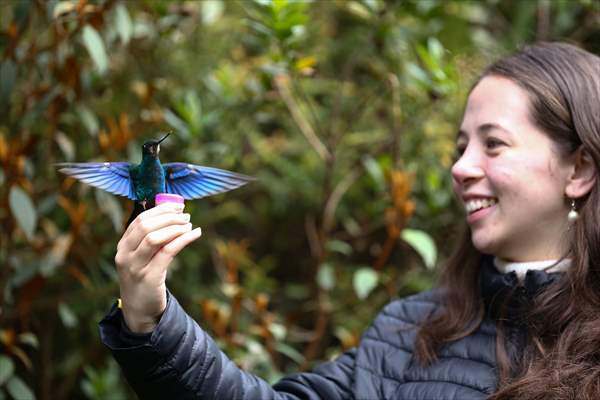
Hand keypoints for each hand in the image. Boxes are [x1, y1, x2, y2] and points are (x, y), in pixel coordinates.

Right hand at [115, 202, 201, 332]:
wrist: (139, 309)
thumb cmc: (144, 277)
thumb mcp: (142, 256)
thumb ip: (151, 238)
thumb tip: (173, 214)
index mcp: (123, 246)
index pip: (140, 219)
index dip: (160, 210)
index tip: (178, 206)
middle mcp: (125, 255)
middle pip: (146, 226)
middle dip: (169, 217)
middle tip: (186, 215)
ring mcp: (136, 267)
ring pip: (154, 238)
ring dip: (175, 227)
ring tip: (189, 224)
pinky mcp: (150, 277)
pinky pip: (167, 252)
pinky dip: (183, 239)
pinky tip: (195, 234)